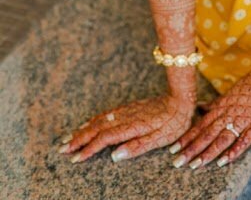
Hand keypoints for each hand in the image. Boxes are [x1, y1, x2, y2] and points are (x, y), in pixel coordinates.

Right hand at [57, 94, 194, 162]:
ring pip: (100, 119)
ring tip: (69, 138)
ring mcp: (127, 110)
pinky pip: (106, 114)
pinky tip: (88, 124)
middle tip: (62, 149)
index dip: (89, 148)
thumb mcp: (160, 138)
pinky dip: (93, 120)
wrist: (181, 98)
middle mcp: (126, 116)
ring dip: (83, 129)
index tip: (76, 158)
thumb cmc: (174, 122)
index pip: (105, 138)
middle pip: (97, 127)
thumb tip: (115, 156)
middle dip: (79, 138)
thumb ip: (138, 147)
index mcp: (132, 126)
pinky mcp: (130, 107)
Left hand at [168, 55, 250, 169]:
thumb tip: (199, 108)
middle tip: (177, 162)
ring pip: (221, 138)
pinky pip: (244, 140)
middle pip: (207, 134)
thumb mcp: (229, 93)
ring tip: (195, 164)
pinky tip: (223, 161)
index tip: (173, 149)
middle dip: (191, 149)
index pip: (200, 125)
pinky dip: (233, 151)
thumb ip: (214, 104)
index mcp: (221, 106)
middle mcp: (228, 113)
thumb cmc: (250, 83)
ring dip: (208, 152)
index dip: (186, 137)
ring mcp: (242, 119)